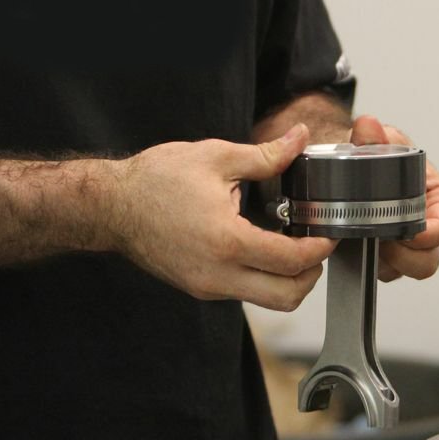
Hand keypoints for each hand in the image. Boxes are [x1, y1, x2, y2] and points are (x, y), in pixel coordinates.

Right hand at [110, 124, 335, 310]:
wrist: (111, 205)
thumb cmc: (155, 180)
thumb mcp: (216, 158)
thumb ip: (266, 155)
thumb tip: (298, 138)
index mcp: (227, 241)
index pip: (291, 261)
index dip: (319, 250)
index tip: (328, 235)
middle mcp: (218, 274)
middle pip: (286, 298)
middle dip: (310, 276)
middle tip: (317, 249)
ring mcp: (208, 286)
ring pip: (266, 301)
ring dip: (288, 281)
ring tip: (292, 247)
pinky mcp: (200, 288)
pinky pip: (244, 292)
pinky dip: (263, 278)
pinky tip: (262, 249)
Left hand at [349, 116, 438, 280]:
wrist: (357, 167)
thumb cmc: (383, 155)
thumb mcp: (382, 141)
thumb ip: (376, 136)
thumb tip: (368, 126)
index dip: (434, 232)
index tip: (416, 232)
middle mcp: (429, 227)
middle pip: (428, 259)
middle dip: (404, 256)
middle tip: (380, 238)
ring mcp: (408, 247)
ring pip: (402, 270)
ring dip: (382, 261)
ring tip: (362, 240)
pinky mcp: (386, 260)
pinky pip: (380, 272)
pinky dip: (365, 263)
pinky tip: (352, 245)